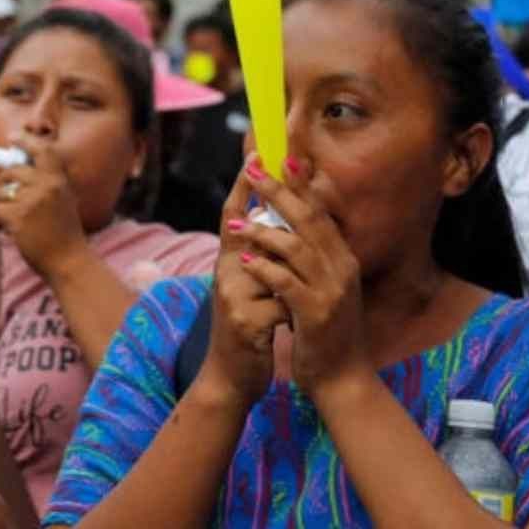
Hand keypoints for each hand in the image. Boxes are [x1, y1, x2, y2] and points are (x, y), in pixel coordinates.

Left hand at [0, 135, 87, 278]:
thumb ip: (45, 184)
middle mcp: (46, 185)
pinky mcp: (17, 217)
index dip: (25, 141)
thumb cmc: (64, 235)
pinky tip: (1, 230)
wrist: (69, 262)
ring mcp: (31, 200)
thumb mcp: (62, 201)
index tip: (13, 138)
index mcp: (59, 180)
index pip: (42, 150)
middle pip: (11, 171)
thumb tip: (14, 171)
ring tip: (5, 221)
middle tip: (4, 199)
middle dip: (2, 184)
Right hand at [194, 156, 287, 407]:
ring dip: (292, 272)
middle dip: (265, 195)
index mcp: (229, 262)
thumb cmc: (248, 328)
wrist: (233, 378)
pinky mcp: (244, 322)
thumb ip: (261, 256)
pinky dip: (294, 312)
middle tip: (283, 162)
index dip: (243, 183)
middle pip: (246, 226)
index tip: (256, 151)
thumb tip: (279, 220)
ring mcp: (231, 296)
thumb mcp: (251, 288)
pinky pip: (281, 303)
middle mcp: (224, 272)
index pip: (233, 214)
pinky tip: (296, 326)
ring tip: (303, 275)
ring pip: (273, 266)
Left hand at [226, 155, 370, 399]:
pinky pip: (287, 282)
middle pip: (308, 218)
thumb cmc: (327, 332)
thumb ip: (314, 257)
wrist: (343, 380)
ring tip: (236, 225)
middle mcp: (341, 268)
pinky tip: (246, 260)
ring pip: (296, 246)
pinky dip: (265, 268)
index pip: (320, 211)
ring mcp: (331, 291)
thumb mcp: (326, 288)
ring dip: (263, 231)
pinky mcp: (317, 314)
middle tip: (254, 171)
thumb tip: (294, 224)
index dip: (299, 184)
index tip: (278, 158)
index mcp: (342, 258)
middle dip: (279, 191)